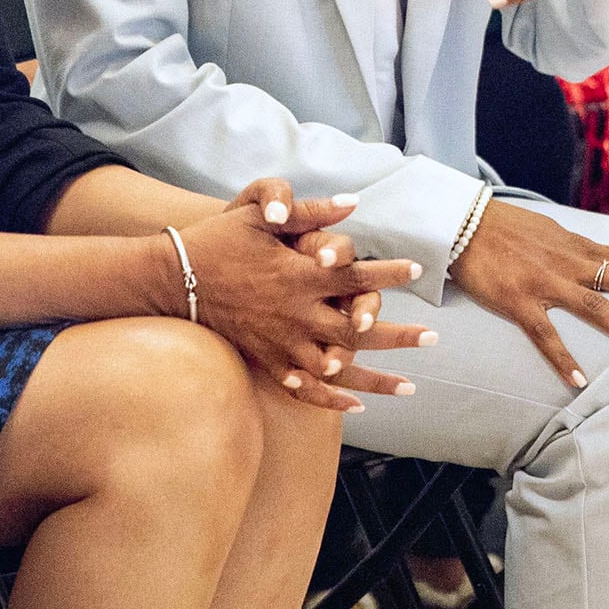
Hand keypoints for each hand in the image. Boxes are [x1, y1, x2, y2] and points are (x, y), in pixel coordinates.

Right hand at [176, 186, 425, 412]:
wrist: (174, 279)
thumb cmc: (219, 239)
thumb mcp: (259, 213)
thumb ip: (309, 211)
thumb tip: (353, 203)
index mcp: (298, 274)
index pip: (355, 274)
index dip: (388, 272)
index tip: (418, 270)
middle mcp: (295, 312)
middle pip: (357, 329)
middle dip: (398, 334)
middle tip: (434, 337)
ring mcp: (281, 340)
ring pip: (337, 367)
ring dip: (375, 378)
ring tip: (410, 385)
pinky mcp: (266, 358)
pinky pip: (303, 386)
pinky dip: (330, 399)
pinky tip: (355, 405)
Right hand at [448, 201, 608, 391]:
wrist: (462, 224)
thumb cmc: (504, 229)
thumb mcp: (550, 232)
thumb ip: (575, 249)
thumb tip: (597, 258)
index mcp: (579, 247)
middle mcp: (570, 263)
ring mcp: (546, 283)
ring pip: (596, 307)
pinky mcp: (519, 302)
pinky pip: (545, 335)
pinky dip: (563, 359)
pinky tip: (579, 382)